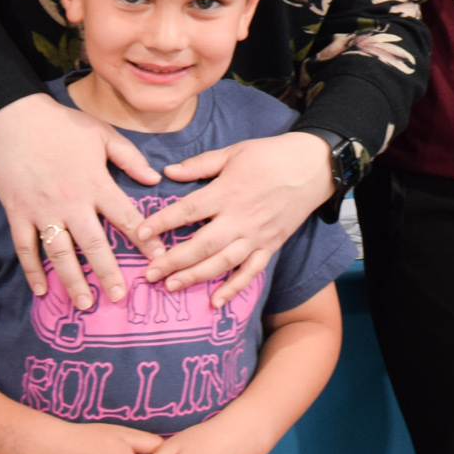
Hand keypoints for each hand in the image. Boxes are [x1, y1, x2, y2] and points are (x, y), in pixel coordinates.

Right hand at [0, 92, 162, 308]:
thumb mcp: (103, 134)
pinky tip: (41, 290)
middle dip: (109, 273)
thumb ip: (130, 158)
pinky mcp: (17, 213)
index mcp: (96, 183)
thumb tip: (154, 180)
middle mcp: (71, 202)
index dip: (145, 240)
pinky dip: (31, 270)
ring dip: (72, 281)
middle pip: (94, 244)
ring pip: (60, 253)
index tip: (159, 260)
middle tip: (120, 298)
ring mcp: (42, 210)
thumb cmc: (62, 125)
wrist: (15, 117)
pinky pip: (25, 247)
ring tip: (84, 303)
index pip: (127, 218)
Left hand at [139, 131, 332, 306]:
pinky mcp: (271, 246)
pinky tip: (215, 301)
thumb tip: (168, 171)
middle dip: (173, 261)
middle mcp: (240, 218)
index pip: (188, 210)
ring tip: (172, 286)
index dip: (162, 222)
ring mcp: (257, 235)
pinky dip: (234, 288)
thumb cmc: (270, 155)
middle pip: (201, 244)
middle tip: (149, 274)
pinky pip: (251, 272)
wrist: (313, 167)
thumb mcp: (233, 152)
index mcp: (228, 191)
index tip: (140, 234)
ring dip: (196, 277)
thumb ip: (200, 164)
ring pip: (222, 262)